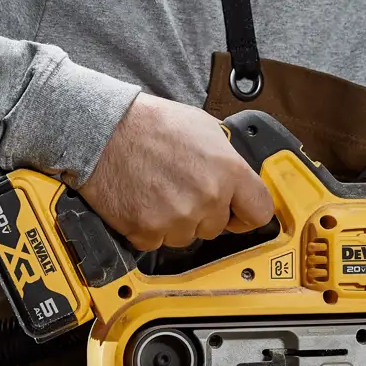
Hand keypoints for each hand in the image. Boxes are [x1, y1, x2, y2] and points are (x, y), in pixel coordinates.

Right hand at [81, 94, 274, 250]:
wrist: (105, 129)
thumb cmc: (152, 123)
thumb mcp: (205, 128)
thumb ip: (227, 159)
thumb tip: (239, 177)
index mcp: (228, 171)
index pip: (259, 212)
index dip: (247, 215)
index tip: (238, 214)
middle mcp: (207, 198)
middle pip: (217, 227)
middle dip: (203, 213)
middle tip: (180, 189)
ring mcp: (177, 217)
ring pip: (186, 237)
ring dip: (175, 222)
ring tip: (157, 191)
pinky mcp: (147, 231)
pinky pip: (156, 242)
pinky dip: (148, 228)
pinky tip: (141, 201)